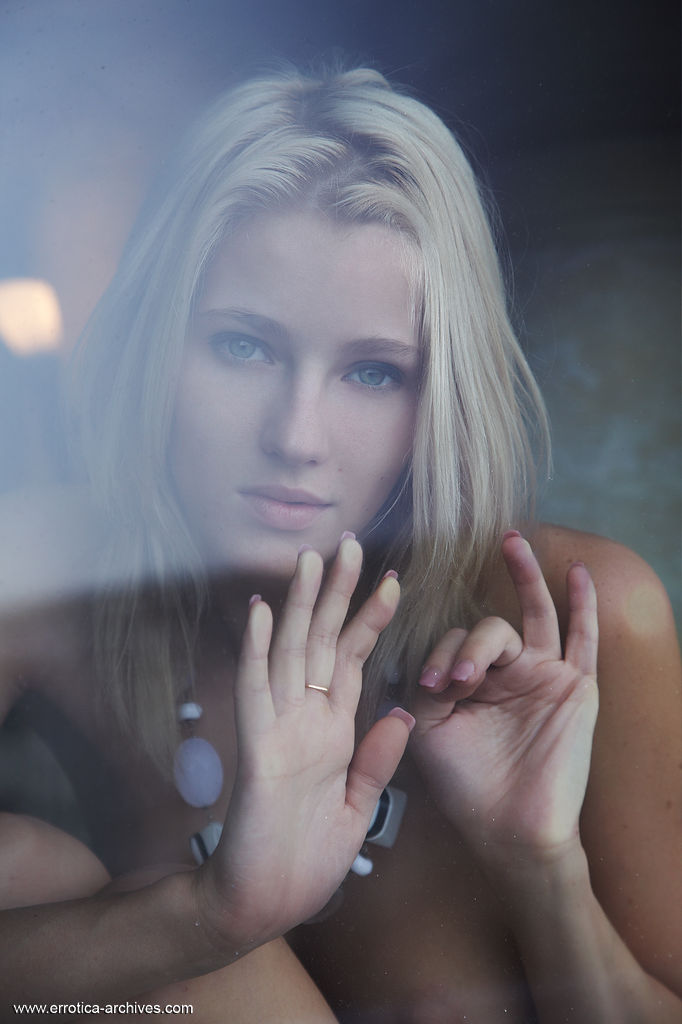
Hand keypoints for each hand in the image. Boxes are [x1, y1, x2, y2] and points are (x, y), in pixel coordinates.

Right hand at [195, 537, 412, 951]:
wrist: (268, 904)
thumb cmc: (308, 858)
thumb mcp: (359, 805)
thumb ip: (377, 758)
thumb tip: (404, 712)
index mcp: (332, 729)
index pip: (353, 659)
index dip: (371, 619)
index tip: (393, 579)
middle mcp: (305, 718)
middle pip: (321, 642)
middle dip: (337, 594)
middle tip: (351, 545)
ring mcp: (278, 729)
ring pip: (287, 653)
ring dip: (297, 607)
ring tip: (309, 560)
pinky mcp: (257, 749)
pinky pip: (254, 692)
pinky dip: (254, 651)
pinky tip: (259, 612)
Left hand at [410, 533, 598, 863]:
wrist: (508, 830)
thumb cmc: (464, 786)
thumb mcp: (428, 731)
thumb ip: (424, 688)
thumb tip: (423, 658)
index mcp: (468, 683)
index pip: (453, 644)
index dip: (440, 657)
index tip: (433, 687)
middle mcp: (505, 673)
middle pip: (487, 629)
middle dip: (470, 648)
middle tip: (460, 680)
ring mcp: (543, 676)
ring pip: (533, 617)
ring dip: (524, 576)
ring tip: (511, 542)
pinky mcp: (576, 687)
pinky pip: (583, 638)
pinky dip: (582, 605)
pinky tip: (577, 573)